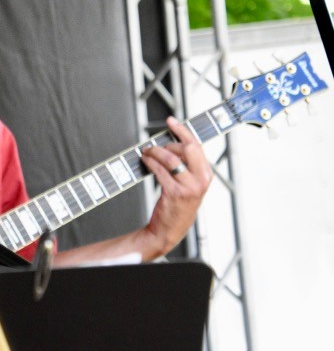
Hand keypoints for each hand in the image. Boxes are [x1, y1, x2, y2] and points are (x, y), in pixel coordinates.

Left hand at [139, 116, 213, 257]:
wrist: (169, 230)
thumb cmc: (177, 205)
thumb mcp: (189, 184)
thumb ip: (186, 165)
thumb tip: (171, 142)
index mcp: (206, 174)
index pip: (197, 145)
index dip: (183, 130)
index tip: (171, 120)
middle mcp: (201, 180)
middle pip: (188, 148)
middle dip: (169, 142)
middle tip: (155, 144)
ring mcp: (189, 187)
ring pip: (171, 158)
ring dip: (155, 151)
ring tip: (146, 152)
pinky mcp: (175, 192)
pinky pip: (160, 170)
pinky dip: (150, 162)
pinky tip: (144, 160)